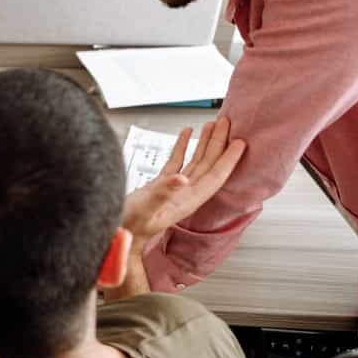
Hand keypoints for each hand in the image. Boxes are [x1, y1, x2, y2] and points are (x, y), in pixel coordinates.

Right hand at [123, 117, 246, 255]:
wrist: (117, 234)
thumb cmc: (129, 226)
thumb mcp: (145, 208)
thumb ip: (162, 193)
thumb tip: (181, 179)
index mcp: (188, 200)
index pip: (214, 176)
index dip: (228, 159)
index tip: (240, 143)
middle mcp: (185, 193)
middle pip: (208, 165)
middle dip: (219, 143)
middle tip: (227, 123)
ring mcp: (174, 188)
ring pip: (196, 161)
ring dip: (205, 143)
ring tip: (212, 126)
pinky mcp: (161, 184)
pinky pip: (178, 161)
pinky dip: (183, 147)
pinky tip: (186, 135)